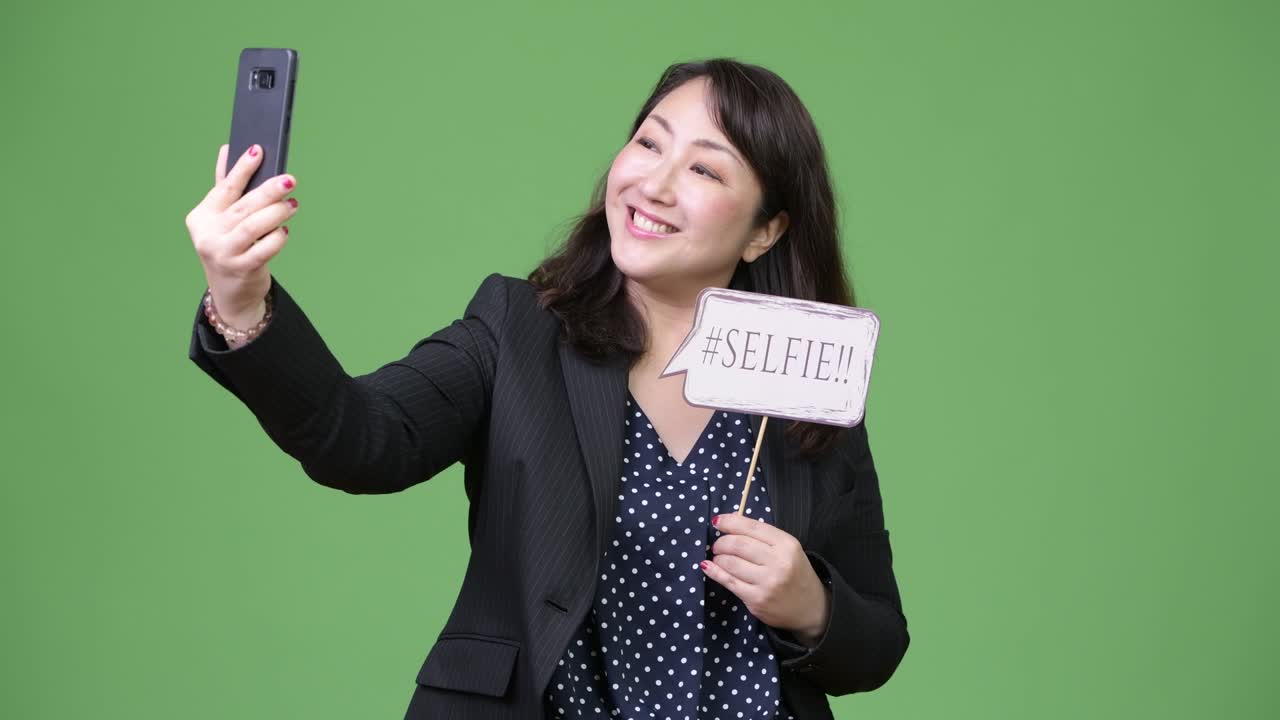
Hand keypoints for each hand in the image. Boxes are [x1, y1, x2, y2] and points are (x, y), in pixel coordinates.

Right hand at [184, 143, 298, 319]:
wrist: (230, 291)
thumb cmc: (230, 245)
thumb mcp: (222, 218)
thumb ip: (225, 186)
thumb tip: (227, 149)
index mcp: (202, 216)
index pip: (225, 187)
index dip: (242, 168)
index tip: (257, 149)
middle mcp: (208, 234)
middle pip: (242, 207)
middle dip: (268, 191)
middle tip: (289, 180)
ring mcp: (222, 253)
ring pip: (252, 227)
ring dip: (276, 213)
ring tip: (293, 204)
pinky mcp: (239, 270)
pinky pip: (263, 250)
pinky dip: (276, 238)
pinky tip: (284, 230)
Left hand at [700, 511, 831, 641]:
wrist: (811, 608)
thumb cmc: (795, 573)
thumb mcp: (788, 549)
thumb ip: (763, 536)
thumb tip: (730, 522)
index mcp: (787, 544)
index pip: (751, 527)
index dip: (730, 522)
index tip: (717, 521)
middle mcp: (778, 562)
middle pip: (737, 544)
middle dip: (721, 542)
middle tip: (717, 544)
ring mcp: (767, 582)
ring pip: (730, 563)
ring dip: (718, 557)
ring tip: (719, 557)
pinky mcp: (756, 599)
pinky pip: (728, 581)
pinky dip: (714, 571)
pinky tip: (708, 566)